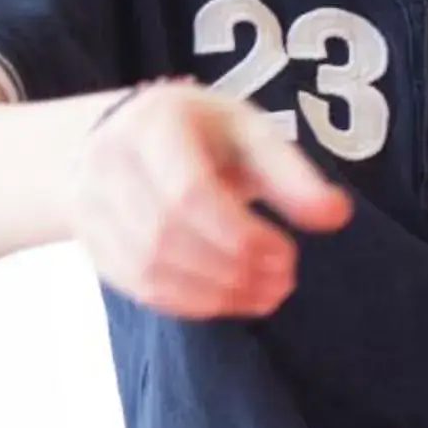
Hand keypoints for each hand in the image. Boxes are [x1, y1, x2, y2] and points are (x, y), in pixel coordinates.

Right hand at [68, 81, 352, 318]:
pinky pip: (139, 286)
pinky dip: (190, 303)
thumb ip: (291, 174)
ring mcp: (90, 204)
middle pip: (168, 234)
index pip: (189, 193)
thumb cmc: (202, 134)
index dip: (241, 234)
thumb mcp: (249, 133)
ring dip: (215, 293)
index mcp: (154, 124)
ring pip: (150, 267)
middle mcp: (108, 161)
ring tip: (265, 296)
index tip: (287, 254)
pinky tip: (231, 302)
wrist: (121, 137)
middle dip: (232, 268)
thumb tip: (337, 215)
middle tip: (283, 282)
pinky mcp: (94, 242)